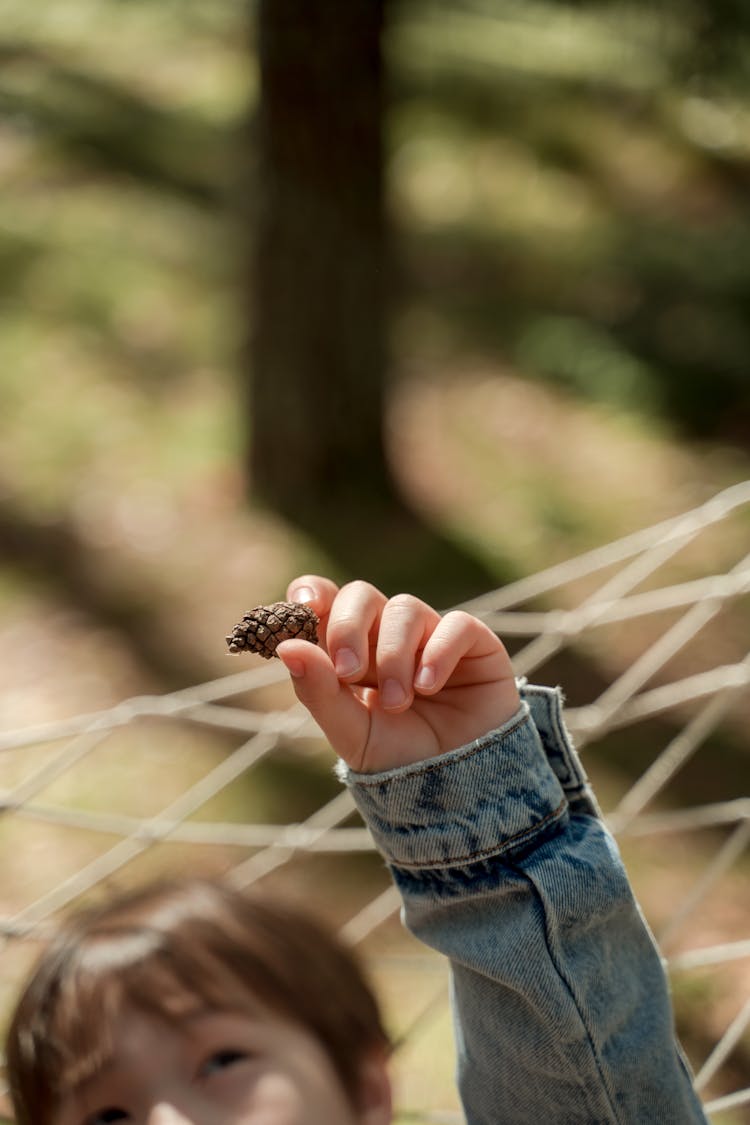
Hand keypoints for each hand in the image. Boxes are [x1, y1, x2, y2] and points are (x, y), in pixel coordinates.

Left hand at [276, 576, 520, 772]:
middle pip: (361, 595)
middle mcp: (388, 634)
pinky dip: (437, 652)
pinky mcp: (474, 643)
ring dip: (393, 655)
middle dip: (348, 627)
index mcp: (352, 649)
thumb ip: (318, 691)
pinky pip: (455, 624)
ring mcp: (431, 635)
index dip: (312, 592)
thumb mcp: (351, 732)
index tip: (303, 606)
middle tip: (349, 671)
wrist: (458, 788)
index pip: (326, 600)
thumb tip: (286, 647)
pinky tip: (428, 687)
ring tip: (397, 702)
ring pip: (404, 608)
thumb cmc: (399, 757)